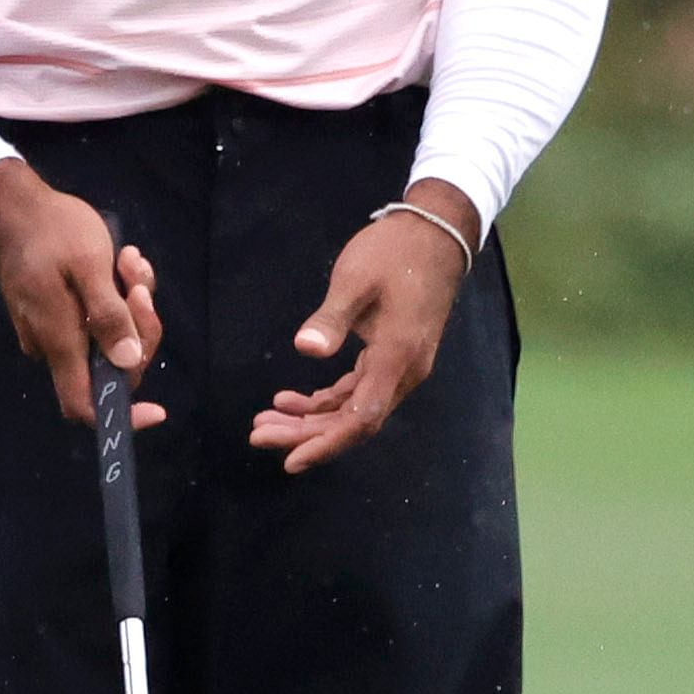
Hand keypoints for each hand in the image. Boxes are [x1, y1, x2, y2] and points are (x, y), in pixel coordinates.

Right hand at [0, 158, 162, 427]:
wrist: (9, 205)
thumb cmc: (49, 230)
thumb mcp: (88, 265)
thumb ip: (108, 315)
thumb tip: (127, 362)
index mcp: (59, 340)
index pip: (84, 404)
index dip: (121, 416)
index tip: (156, 410)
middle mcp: (53, 346)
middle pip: (111, 366)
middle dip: (137, 328)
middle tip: (139, 282)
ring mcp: (52, 330)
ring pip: (107, 337)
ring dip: (129, 304)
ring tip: (128, 260)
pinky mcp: (55, 313)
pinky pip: (95, 319)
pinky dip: (114, 297)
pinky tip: (118, 262)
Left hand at [251, 180, 475, 474]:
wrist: (435, 233)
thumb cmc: (394, 251)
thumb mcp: (356, 280)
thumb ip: (331, 318)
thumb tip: (305, 349)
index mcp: (396, 357)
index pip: (361, 418)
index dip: (325, 443)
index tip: (290, 460)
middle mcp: (403, 372)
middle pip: (353, 421)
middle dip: (305, 434)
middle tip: (258, 435)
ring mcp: (400, 367)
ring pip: (353, 409)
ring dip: (311, 420)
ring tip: (266, 421)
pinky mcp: (392, 357)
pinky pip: (357, 391)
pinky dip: (325, 401)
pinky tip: (292, 400)